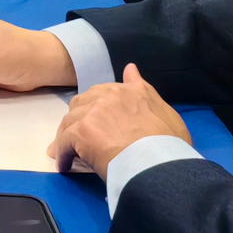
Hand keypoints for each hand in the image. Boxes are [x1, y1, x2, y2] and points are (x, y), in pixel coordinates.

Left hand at [47, 65, 189, 176]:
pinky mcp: (81, 131)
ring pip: (70, 121)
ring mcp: (93, 112)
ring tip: (68, 152)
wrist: (160, 163)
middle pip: (82, 103)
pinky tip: (64, 164)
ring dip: (68, 136)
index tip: (95, 118)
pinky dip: (62, 153)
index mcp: (130, 91)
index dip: (97, 106)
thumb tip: (131, 68)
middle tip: (80, 137)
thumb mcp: (166, 111)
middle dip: (79, 119)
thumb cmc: (170, 145)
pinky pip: (64, 141)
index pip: (104, 92)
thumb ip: (145, 90)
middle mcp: (109, 96)